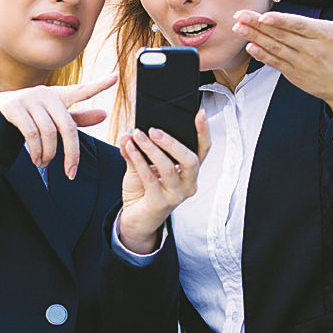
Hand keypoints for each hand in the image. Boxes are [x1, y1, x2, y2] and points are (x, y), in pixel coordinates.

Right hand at [0, 73, 116, 179]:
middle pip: (67, 126)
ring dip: (49, 154)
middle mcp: (46, 94)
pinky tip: (37, 159)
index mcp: (58, 95)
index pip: (82, 90)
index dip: (99, 84)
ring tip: (45, 163)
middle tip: (71, 172)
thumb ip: (78, 117)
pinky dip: (37, 151)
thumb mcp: (54, 116)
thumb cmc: (30, 116)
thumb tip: (104, 115)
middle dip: (71, 153)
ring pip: (49, 133)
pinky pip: (32, 134)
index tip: (116, 77)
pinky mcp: (15, 107)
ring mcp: (29, 99)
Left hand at [117, 110, 210, 253]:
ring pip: (170, 168)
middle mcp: (188, 184)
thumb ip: (135, 150)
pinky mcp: (161, 203)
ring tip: (138, 135)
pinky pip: (150, 178)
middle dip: (172, 142)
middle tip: (153, 130)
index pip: (203, 150)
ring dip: (152, 149)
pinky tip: (129, 149)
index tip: (200, 113)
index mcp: (189, 172)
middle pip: (190, 160)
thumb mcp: (140, 166)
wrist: (135, 218)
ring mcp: (177, 195)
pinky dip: (139, 160)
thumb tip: (129, 133)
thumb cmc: (143, 190)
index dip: (203, 132)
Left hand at [232, 0, 332, 114]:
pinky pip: (276, 63)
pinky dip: (262, 56)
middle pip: (281, 34)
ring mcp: (302, 63)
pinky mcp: (295, 74)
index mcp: (326, 34)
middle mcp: (312, 49)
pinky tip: (250, 47)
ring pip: (275, 48)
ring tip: (239, 27)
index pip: (299, 25)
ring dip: (255, 37)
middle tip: (239, 14)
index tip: (263, 16)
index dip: (280, 21)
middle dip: (257, 24)